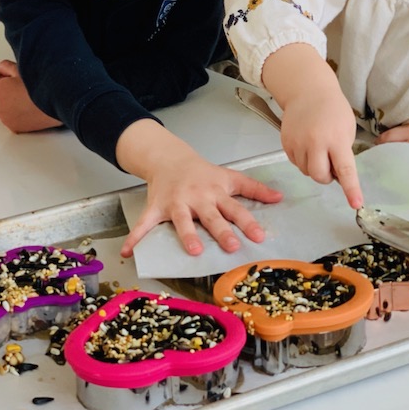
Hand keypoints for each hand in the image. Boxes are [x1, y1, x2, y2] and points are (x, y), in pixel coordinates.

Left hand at [0, 59, 61, 132]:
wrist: (58, 101)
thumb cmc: (41, 85)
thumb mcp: (21, 69)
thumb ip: (3, 66)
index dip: (0, 78)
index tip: (12, 78)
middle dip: (5, 91)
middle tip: (23, 87)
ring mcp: (6, 120)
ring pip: (3, 108)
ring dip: (11, 103)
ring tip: (29, 98)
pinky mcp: (16, 128)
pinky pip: (12, 118)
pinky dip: (18, 114)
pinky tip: (31, 108)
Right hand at [117, 120, 283, 256]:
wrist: (170, 158)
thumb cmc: (202, 172)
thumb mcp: (230, 177)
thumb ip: (254, 189)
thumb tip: (280, 198)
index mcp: (216, 192)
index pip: (236, 209)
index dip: (248, 223)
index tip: (259, 236)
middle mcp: (198, 198)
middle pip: (212, 216)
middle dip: (221, 231)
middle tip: (231, 246)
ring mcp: (176, 203)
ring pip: (182, 220)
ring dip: (187, 235)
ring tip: (195, 250)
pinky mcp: (157, 207)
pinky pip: (145, 223)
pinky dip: (136, 237)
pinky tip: (129, 251)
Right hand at [261, 43, 363, 207]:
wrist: (307, 91)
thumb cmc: (332, 109)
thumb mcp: (347, 128)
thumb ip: (343, 152)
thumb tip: (338, 175)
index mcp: (336, 139)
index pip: (345, 169)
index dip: (351, 189)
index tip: (356, 203)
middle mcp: (315, 142)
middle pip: (319, 176)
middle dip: (327, 176)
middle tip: (331, 164)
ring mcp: (298, 143)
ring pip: (306, 171)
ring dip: (314, 167)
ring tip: (318, 149)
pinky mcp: (286, 143)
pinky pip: (296, 163)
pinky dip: (304, 160)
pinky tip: (307, 144)